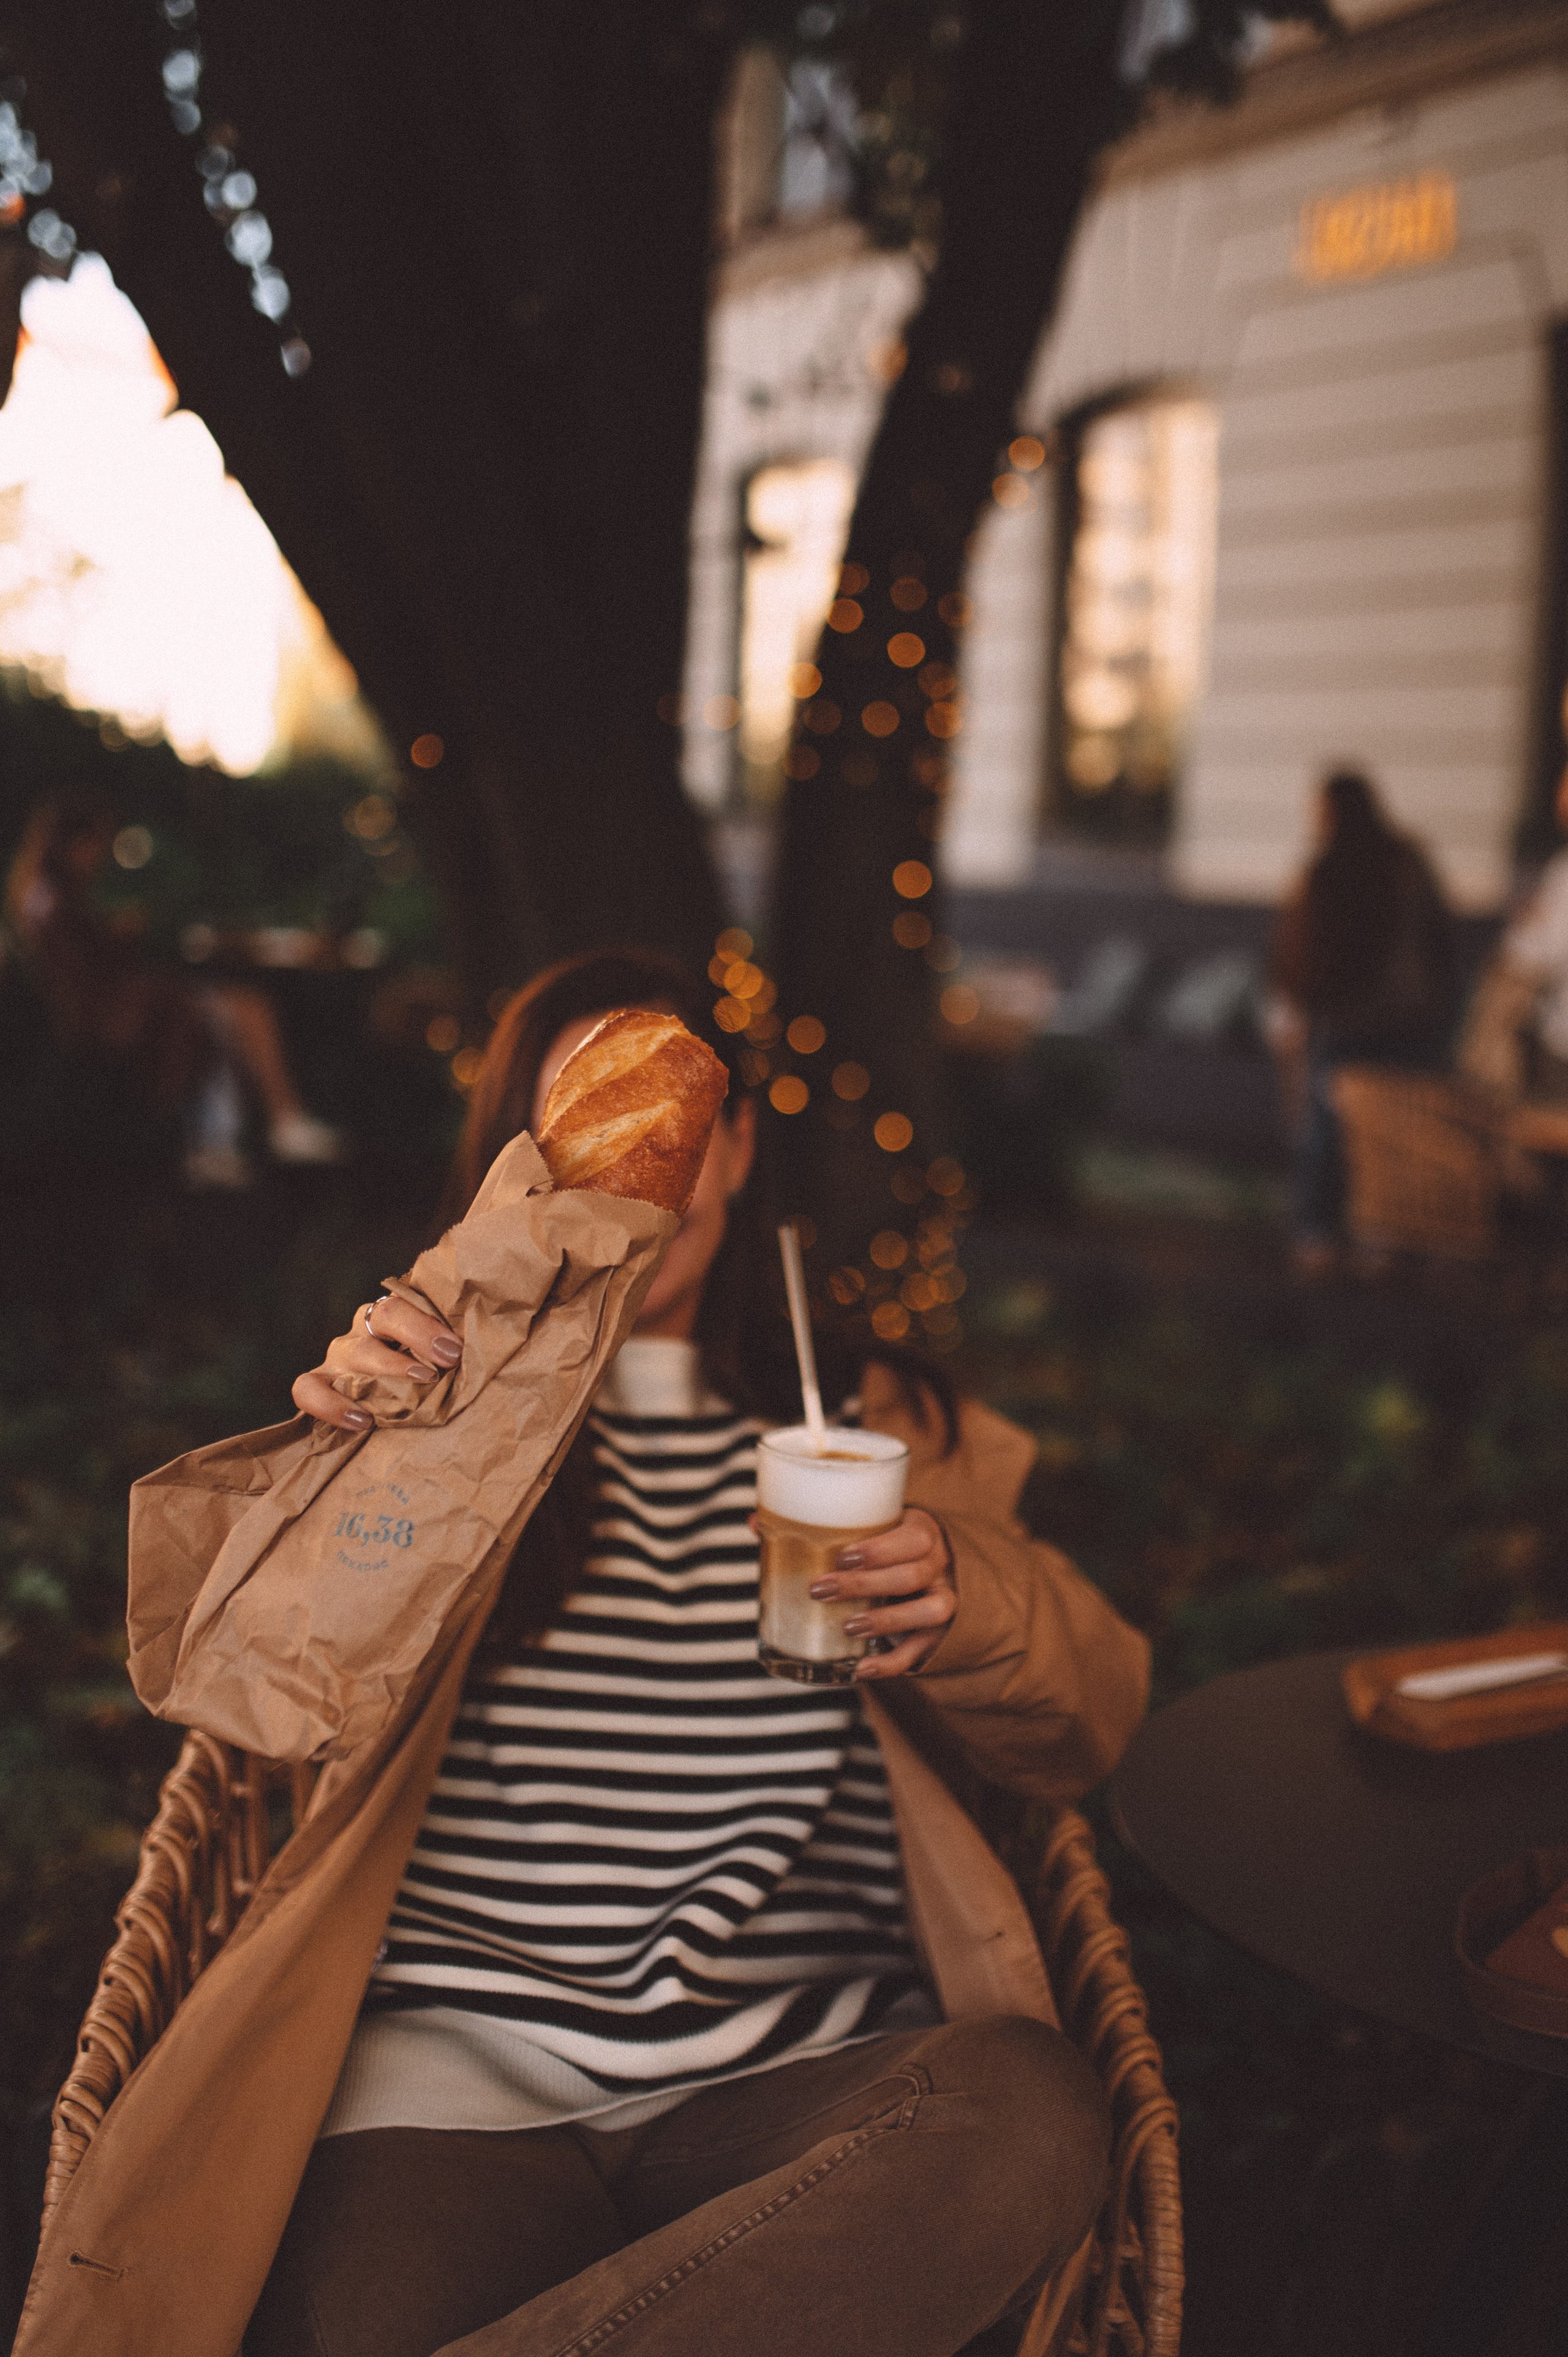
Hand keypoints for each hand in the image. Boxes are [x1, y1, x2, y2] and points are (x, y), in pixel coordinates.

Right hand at [290, 1297, 461, 1430]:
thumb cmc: (426, 1375)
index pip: (408, 1299)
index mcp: (399, 1311)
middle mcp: (367, 1326)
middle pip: (386, 1315)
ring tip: (412, 1390)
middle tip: (443, 1365)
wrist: (391, 1403)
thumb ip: (452, 1350)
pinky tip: (362, 1421)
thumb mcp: (439, 1356)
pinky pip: (308, 1388)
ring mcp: (340, 1354)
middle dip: (418, 1336)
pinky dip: (330, 1405)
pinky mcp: (319, 1382)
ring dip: (387, 1370)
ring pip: (354, 1351)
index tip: (455, 1351)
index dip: (429, 1324)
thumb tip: (480, 1355)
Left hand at [810, 1507, 955, 1681]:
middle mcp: (939, 1568)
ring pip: (929, 1611)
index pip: (914, 1539)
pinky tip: (859, 1669)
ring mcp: (942, 1601)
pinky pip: (919, 1652)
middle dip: (865, 1585)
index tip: (842, 1558)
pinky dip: (890, 1664)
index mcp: (923, 1533)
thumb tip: (754, 1522)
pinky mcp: (937, 1635)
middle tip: (821, 1590)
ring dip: (887, 1620)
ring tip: (848, 1627)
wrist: (932, 1572)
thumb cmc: (891, 1546)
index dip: (880, 1550)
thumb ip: (822, 1529)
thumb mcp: (872, 1529)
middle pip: (913, 1575)